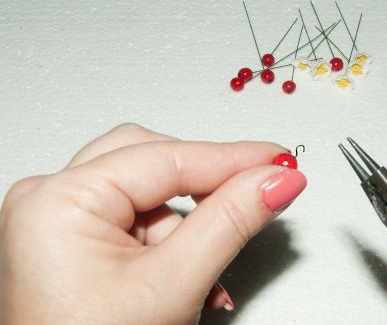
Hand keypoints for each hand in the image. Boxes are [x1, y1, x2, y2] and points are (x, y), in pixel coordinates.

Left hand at [0, 123, 306, 324]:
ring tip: (209, 269)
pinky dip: (174, 242)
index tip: (278, 162)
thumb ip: (229, 222)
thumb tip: (271, 183)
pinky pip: (139, 219)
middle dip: (206, 186)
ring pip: (151, 193)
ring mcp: (61, 222)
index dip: (233, 158)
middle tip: (257, 188)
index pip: (168, 158)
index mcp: (59, 202)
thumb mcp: (172, 285)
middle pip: (155, 162)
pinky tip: (193, 274)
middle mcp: (51, 202)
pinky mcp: (76, 242)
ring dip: (192, 227)